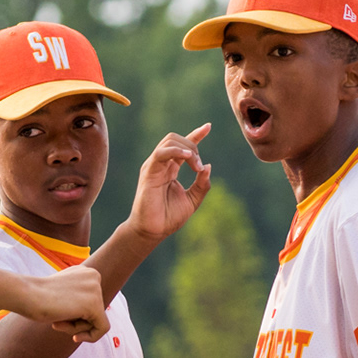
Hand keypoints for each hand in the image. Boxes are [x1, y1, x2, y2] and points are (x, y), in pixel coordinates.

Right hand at [22, 265, 109, 342]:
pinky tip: (74, 337)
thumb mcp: (62, 292)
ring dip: (76, 327)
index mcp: (87, 271)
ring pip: (97, 321)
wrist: (26, 295)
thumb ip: (77, 297)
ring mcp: (96, 289)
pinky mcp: (95, 304)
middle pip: (96, 311)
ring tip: (57, 322)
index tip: (59, 313)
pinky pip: (102, 329)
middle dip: (76, 321)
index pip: (92, 301)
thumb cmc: (37, 297)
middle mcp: (94, 276)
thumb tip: (90, 310)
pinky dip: (90, 337)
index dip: (76, 314)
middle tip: (56, 320)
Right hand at [125, 125, 212, 242]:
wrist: (153, 231)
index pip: (183, 146)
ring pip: (169, 141)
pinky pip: (161, 153)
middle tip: (199, 167)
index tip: (208, 127)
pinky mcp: (149, 172)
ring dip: (188, 149)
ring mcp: (154, 166)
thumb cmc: (168, 218)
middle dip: (193, 146)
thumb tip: (208, 166)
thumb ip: (202, 184)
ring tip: (196, 167)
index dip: (196, 135)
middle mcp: (161, 165)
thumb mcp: (192, 200)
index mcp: (171, 169)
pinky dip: (176, 151)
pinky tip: (188, 157)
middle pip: (176, 139)